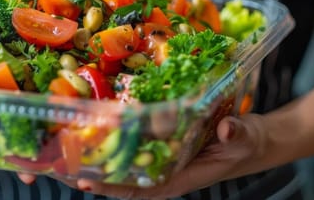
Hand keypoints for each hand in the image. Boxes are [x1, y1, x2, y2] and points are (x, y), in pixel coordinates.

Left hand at [67, 114, 269, 198]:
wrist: (252, 137)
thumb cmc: (248, 142)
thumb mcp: (245, 138)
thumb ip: (236, 135)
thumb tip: (226, 130)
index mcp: (180, 176)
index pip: (142, 189)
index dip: (114, 188)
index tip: (87, 183)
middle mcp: (165, 168)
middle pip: (124, 177)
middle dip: (95, 172)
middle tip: (61, 163)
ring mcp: (162, 155)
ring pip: (126, 160)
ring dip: (100, 155)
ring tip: (67, 145)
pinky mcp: (163, 140)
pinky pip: (135, 141)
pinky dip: (116, 136)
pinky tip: (97, 123)